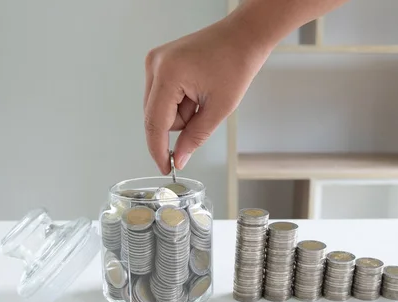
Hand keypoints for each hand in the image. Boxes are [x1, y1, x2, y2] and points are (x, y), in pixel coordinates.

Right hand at [143, 16, 271, 173]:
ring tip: (204, 94)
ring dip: (182, 112)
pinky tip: (197, 89)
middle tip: (205, 110)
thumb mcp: (218, 108)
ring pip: (160, 108)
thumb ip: (195, 137)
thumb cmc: (236, 65)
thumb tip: (179, 159)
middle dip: (180, 123)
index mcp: (168, 74)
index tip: (166, 168)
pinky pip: (164, 96)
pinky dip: (180, 101)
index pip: (154, 122)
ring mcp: (155, 62)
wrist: (243, 37)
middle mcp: (155, 65)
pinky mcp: (161, 62)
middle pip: (156, 116)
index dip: (159, 150)